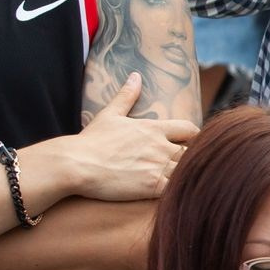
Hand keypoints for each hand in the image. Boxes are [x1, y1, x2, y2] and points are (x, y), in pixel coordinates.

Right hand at [34, 75, 195, 201]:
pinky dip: (177, 190)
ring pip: (186, 171)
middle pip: (191, 152)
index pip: (191, 129)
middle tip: (179, 167)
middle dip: (188, 159)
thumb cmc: (91, 141)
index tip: (186, 145)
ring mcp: (158, 166)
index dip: (193, 138)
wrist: (75, 165)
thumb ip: (126, 95)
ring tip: (176, 182)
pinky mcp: (152, 186)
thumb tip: (136, 75)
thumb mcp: (109, 114)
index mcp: (154, 128)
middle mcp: (161, 146)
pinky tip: (171, 194)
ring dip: (183, 176)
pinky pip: (177, 188)